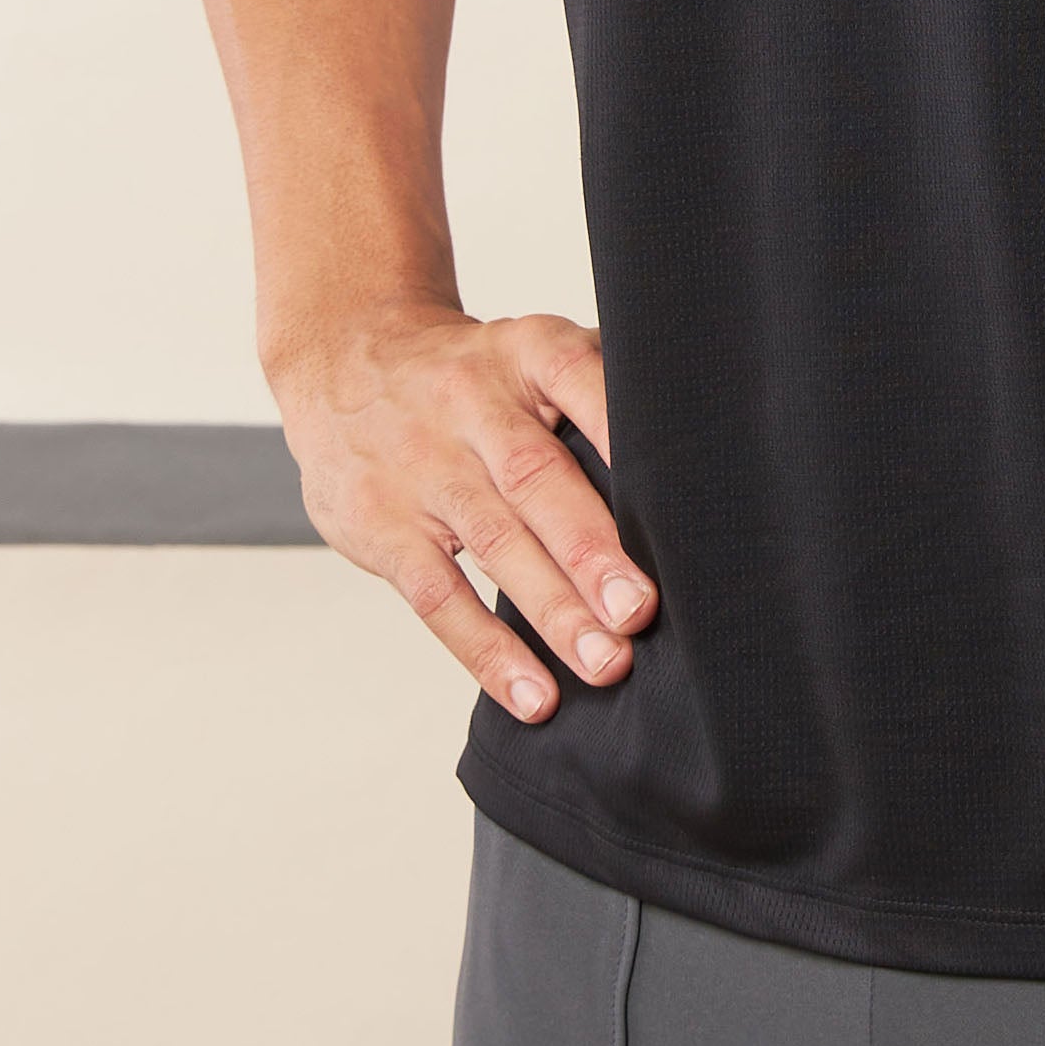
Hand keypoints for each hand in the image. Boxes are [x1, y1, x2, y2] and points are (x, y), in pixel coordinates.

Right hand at [270, 300, 650, 723]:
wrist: (342, 361)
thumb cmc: (468, 377)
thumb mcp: (528, 353)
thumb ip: (600, 392)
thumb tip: (702, 461)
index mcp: (525, 352)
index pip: (578, 379)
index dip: (622, 428)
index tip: (672, 486)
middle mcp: (471, 403)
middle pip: (536, 478)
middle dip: (591, 549)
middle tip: (640, 609)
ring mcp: (421, 466)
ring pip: (492, 542)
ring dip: (552, 610)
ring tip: (605, 663)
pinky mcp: (381, 525)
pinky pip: (436, 595)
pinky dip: (485, 651)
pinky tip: (532, 693)